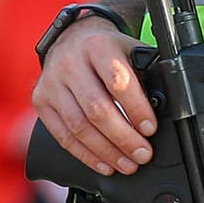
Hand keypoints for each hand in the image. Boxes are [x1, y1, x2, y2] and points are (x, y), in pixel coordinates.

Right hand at [31, 17, 156, 176]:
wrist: (73, 38)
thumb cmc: (107, 50)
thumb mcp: (128, 51)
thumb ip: (144, 76)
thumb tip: (163, 110)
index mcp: (97, 46)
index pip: (117, 81)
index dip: (136, 109)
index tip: (150, 129)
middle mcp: (70, 63)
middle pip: (96, 109)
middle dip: (123, 138)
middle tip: (142, 154)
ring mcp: (51, 83)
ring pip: (78, 126)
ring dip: (106, 151)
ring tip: (127, 164)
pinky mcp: (40, 100)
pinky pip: (63, 135)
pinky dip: (85, 154)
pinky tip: (104, 163)